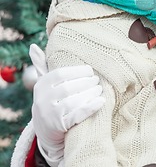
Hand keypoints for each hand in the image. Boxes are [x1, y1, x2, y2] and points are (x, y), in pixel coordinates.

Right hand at [30, 44, 104, 163]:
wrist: (46, 129)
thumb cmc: (51, 99)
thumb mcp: (45, 84)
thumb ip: (42, 66)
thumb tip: (33, 46)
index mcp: (41, 85)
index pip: (60, 74)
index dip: (78, 71)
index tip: (90, 71)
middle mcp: (42, 99)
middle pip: (69, 87)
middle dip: (86, 82)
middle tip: (97, 81)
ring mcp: (50, 114)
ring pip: (74, 101)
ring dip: (90, 93)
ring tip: (99, 89)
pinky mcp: (59, 126)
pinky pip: (77, 115)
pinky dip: (91, 107)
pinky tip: (101, 101)